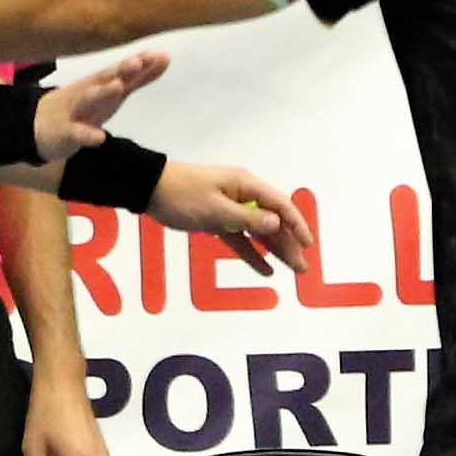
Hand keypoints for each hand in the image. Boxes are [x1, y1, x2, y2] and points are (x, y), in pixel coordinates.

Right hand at [32, 53, 169, 162]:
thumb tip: (165, 56)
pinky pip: (76, 133)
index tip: (156, 54)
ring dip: (102, 92)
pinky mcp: (65, 132)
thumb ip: (139, 77)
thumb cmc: (83, 105)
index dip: (138, 63)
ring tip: (118, 86)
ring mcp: (74, 110)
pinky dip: (86, 134)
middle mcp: (88, 92)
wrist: (37, 126)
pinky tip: (99, 138)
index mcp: (100, 83)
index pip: (121, 70)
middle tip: (137, 62)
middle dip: (121, 70)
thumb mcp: (113, 91)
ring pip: (88, 99)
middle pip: (104, 79)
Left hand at [147, 161, 312, 277]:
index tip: (307, 244)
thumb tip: (276, 223)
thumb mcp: (215, 209)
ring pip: (259, 232)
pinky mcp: (218, 221)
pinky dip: (252, 254)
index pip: (280, 206)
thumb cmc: (181, 195)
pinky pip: (240, 239)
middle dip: (290, 244)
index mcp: (246, 186)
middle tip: (302, 267)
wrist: (148, 189)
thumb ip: (247, 218)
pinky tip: (265, 270)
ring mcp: (231, 209)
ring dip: (276, 250)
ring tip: (292, 269)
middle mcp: (243, 196)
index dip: (297, 225)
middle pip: (273, 222)